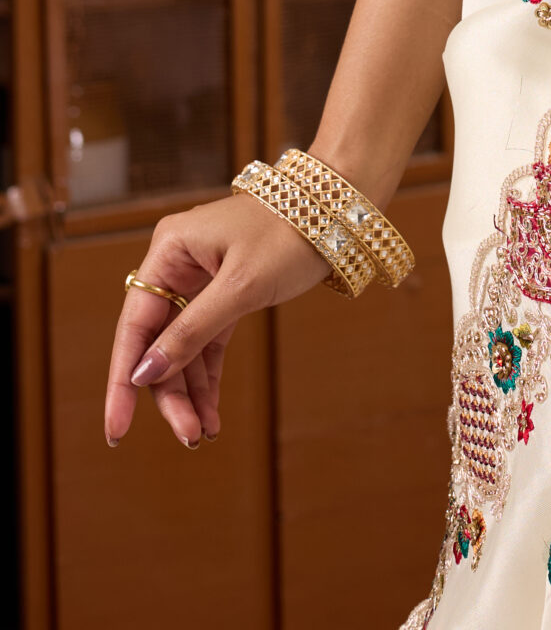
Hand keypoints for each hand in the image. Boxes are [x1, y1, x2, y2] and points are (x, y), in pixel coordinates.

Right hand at [104, 192, 327, 449]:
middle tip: (187, 435)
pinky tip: (210, 412)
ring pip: (182, 347)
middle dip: (169, 392)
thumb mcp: (241, 286)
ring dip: (189, 391)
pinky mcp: (223, 293)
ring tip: (201, 433)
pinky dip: (208, 376)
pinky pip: (206, 341)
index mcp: (169, 249)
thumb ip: (192, 331)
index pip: (134, 325)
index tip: (117, 430)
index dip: (123, 381)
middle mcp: (177, 263)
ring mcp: (199, 279)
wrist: (338, 209)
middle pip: (158, 342)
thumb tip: (144, 374)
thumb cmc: (291, 232)